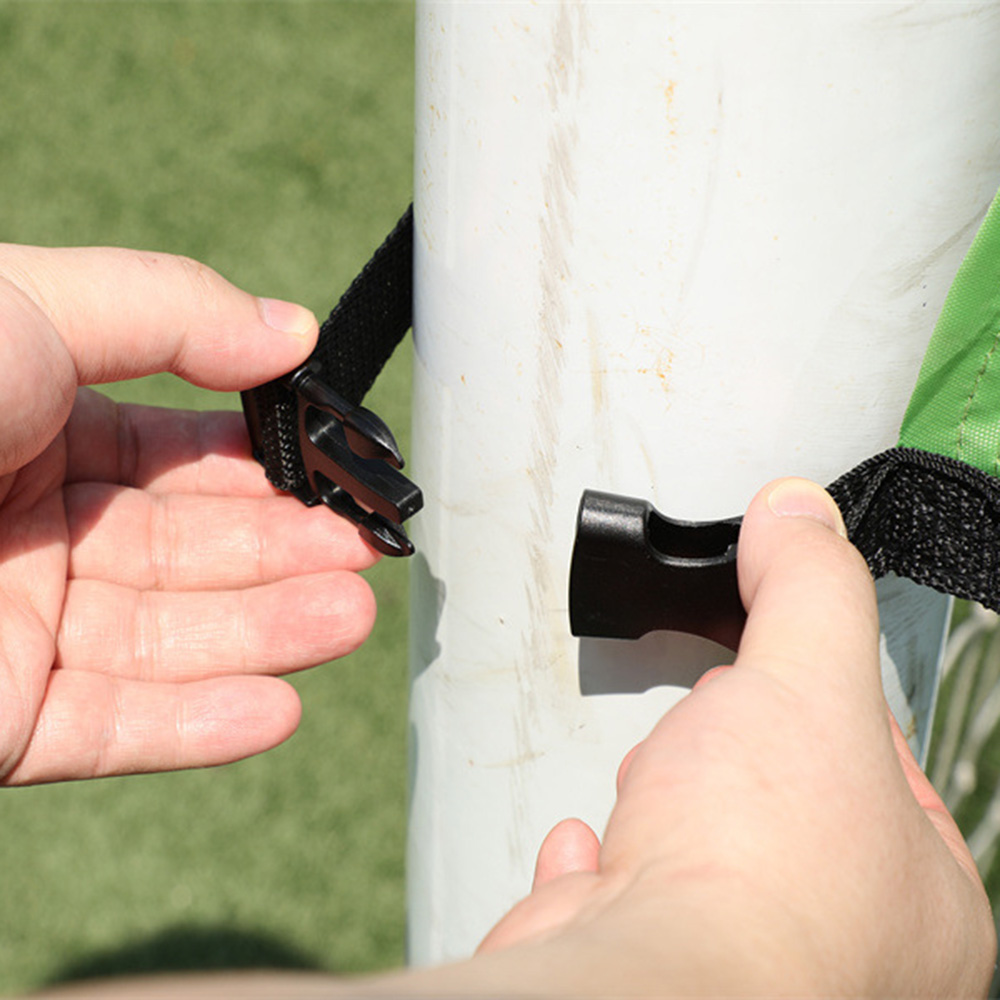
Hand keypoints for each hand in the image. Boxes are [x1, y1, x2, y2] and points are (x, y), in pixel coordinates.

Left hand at [0, 245, 377, 784]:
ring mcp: (13, 629)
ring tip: (351, 618)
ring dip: (267, 635)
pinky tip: (279, 707)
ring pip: (166, 641)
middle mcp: (31, 528)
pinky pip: (110, 729)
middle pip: (188, 551)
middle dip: (283, 552)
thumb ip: (174, 313)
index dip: (269, 464)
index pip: (184, 454)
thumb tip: (293, 331)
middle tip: (366, 552)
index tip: (343, 473)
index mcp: (37, 425)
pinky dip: (198, 726)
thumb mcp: (36, 307)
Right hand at [476, 479, 995, 996]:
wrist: (643, 984)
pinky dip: (605, 861)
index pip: (885, 771)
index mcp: (918, 898)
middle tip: (723, 729)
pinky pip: (624, 899)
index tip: (794, 672)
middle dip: (734, 753)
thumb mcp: (807, 681)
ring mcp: (734, 968)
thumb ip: (808, 590)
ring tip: (661, 785)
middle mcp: (837, 951)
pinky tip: (599, 848)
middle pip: (780, 806)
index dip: (828, 704)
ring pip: (701, 853)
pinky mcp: (646, 972)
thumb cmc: (756, 874)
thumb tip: (798, 515)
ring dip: (668, 804)